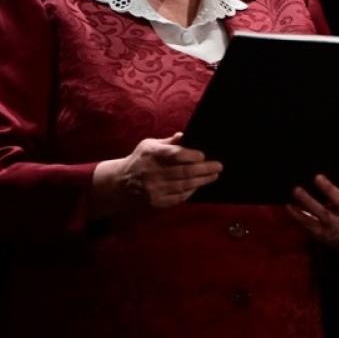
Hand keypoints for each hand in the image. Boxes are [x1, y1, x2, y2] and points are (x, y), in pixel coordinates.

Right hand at [91, 133, 220, 214]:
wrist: (119, 183)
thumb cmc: (140, 160)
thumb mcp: (149, 145)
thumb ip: (169, 142)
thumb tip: (185, 135)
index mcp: (151, 154)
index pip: (175, 155)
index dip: (191, 155)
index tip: (203, 155)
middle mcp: (151, 172)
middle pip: (183, 172)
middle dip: (204, 169)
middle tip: (218, 166)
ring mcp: (153, 189)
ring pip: (184, 186)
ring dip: (202, 181)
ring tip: (214, 175)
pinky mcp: (155, 202)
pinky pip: (178, 198)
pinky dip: (191, 192)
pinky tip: (199, 186)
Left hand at [288, 167, 338, 243]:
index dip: (329, 188)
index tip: (317, 177)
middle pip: (324, 212)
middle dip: (310, 201)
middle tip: (297, 189)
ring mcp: (329, 228)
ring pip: (313, 219)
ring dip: (301, 208)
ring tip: (293, 194)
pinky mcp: (319, 233)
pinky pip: (306, 224)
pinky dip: (297, 215)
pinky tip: (289, 206)